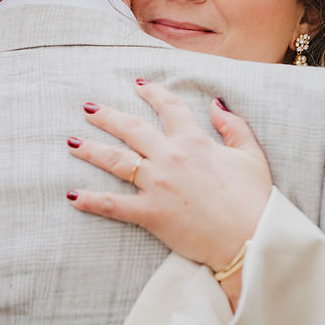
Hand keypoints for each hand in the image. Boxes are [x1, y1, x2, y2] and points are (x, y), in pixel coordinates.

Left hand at [67, 80, 271, 275]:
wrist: (250, 239)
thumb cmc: (254, 199)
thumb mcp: (251, 155)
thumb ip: (233, 125)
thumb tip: (216, 103)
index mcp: (194, 141)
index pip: (168, 107)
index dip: (152, 93)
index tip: (138, 84)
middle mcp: (170, 157)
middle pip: (131, 128)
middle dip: (107, 116)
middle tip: (88, 108)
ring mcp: (157, 184)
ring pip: (116, 160)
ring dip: (90, 149)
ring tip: (71, 142)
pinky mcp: (150, 213)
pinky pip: (113, 204)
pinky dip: (91, 200)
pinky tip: (72, 196)